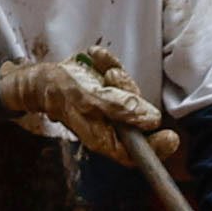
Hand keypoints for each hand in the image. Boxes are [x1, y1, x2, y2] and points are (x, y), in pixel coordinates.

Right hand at [0, 51, 167, 162]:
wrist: (40, 78)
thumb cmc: (60, 90)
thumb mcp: (89, 97)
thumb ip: (119, 108)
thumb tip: (151, 119)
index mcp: (104, 138)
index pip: (136, 153)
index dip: (156, 148)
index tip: (171, 135)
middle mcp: (111, 128)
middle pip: (138, 119)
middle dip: (130, 93)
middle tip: (113, 77)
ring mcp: (111, 112)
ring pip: (132, 96)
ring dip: (119, 76)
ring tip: (102, 67)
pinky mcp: (110, 95)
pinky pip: (121, 81)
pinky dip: (111, 64)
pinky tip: (96, 57)